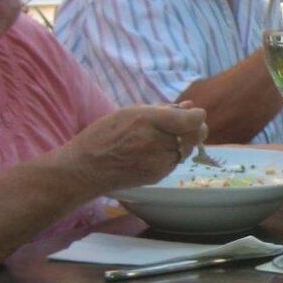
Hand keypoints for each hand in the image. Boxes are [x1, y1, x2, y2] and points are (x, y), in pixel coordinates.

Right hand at [56, 104, 206, 192]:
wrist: (86, 169)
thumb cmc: (104, 135)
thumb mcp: (129, 113)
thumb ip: (162, 110)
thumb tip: (188, 106)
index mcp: (148, 120)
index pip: (192, 119)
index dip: (196, 116)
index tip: (193, 113)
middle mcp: (157, 141)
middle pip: (196, 135)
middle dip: (195, 128)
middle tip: (184, 125)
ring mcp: (159, 161)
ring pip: (188, 149)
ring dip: (184, 142)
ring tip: (164, 137)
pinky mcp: (159, 175)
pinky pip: (176, 161)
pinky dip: (173, 154)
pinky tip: (156, 150)